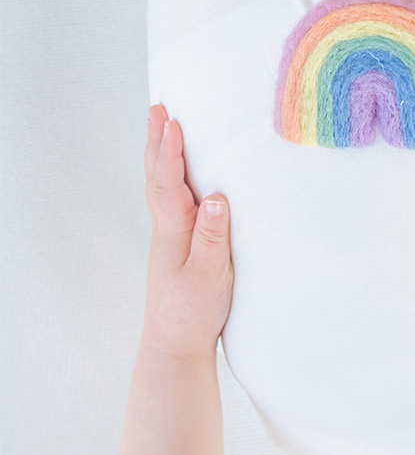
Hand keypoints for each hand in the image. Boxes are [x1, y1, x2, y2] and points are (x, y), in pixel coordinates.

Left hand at [140, 104, 233, 360]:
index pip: (169, 183)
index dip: (171, 151)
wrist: (175, 345)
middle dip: (158, 140)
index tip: (173, 121)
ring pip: (161, 183)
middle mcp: (167, 226)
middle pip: (158, 175)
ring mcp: (170, 233)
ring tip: (162, 124)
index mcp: (174, 231)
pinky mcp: (178, 241)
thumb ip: (213, 237)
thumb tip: (217, 197)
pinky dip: (169, 172)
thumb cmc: (193, 313)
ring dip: (160, 152)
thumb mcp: (210, 277)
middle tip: (159, 108)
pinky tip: (177, 170)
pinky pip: (170, 195)